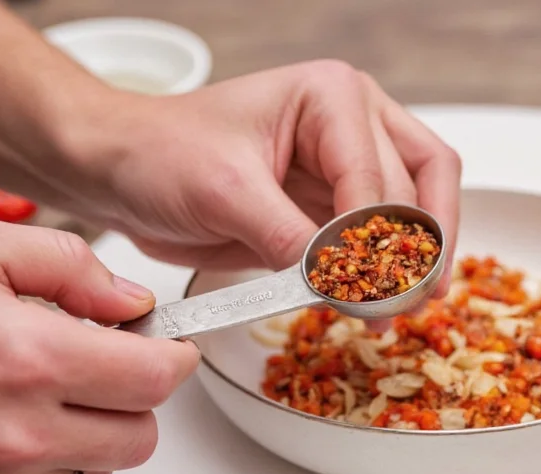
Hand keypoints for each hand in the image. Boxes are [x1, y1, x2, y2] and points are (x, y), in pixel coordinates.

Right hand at [0, 215, 197, 473]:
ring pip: (97, 469)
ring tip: (43, 395)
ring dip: (91, 433)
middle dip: (135, 399)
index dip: (174, 357)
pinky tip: (5, 426)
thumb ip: (67, 265)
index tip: (171, 348)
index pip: (155, 378)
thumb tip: (128, 300)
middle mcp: (16, 433)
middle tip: (106, 369)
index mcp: (27, 358)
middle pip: (140, 436)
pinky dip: (42, 463)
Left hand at [72, 61, 460, 293]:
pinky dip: (385, 273)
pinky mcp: (331, 207)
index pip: (378, 173)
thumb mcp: (224, 190)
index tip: (363, 289)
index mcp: (330, 97)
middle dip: (410, 252)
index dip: (379, 237)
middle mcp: (352, 124)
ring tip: (405, 308)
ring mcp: (347, 167)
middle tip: (398, 305)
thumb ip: (287, 236)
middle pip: (415, 188)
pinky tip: (381, 303)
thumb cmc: (162, 154)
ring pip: (415, 210)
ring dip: (415, 263)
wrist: (125, 173)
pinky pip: (378, 239)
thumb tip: (337, 283)